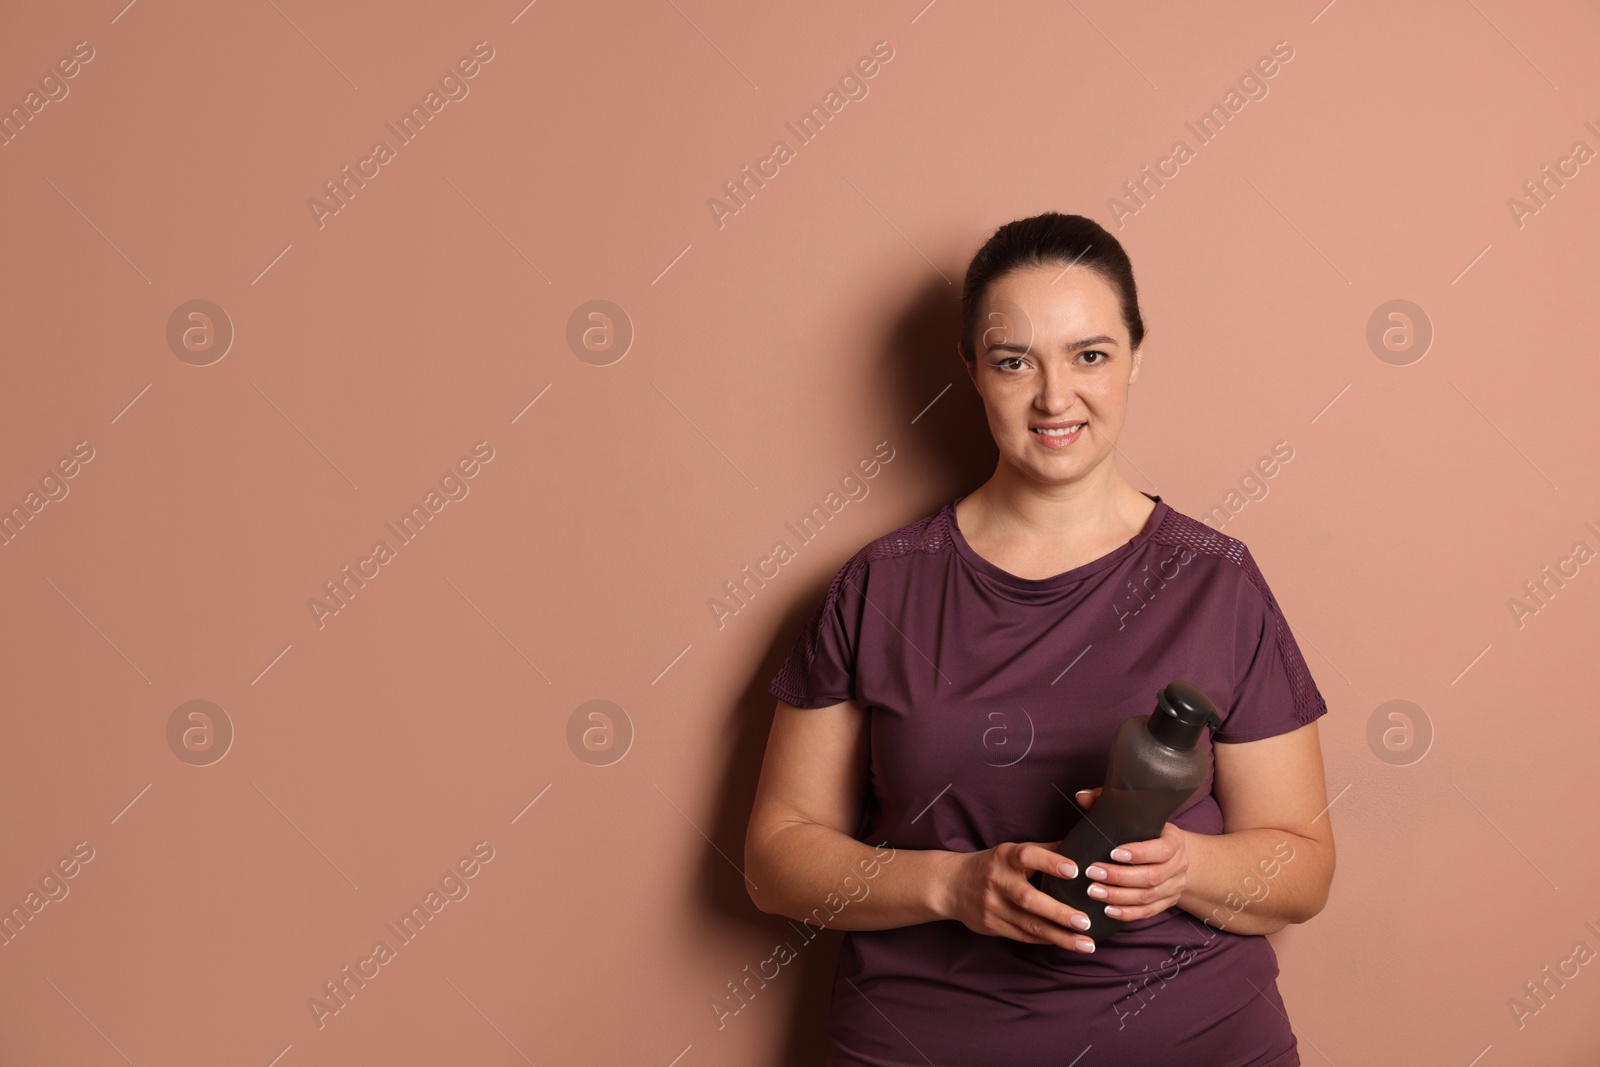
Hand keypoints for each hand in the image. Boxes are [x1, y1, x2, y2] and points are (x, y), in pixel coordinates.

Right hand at [937, 840, 1097, 952]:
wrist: (950, 885)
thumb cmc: (991, 865)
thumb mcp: (1011, 852)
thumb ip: (1043, 850)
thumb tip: (1078, 846)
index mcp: (1005, 857)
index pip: (1028, 856)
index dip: (1050, 862)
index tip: (1075, 870)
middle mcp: (997, 880)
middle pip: (1029, 899)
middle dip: (1059, 912)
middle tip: (1085, 921)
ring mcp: (992, 906)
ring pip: (1029, 924)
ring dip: (1059, 936)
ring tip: (1086, 944)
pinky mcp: (991, 926)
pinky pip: (1023, 936)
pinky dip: (1046, 940)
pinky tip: (1066, 943)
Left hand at [1074, 787, 1190, 922]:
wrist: (1170, 854)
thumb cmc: (1145, 831)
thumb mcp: (1133, 815)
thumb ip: (1107, 802)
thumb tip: (1081, 796)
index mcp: (1174, 840)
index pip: (1161, 850)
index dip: (1138, 853)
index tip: (1112, 852)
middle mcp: (1179, 865)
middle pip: (1151, 877)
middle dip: (1119, 877)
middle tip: (1092, 872)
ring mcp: (1174, 887)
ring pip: (1148, 897)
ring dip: (1118, 896)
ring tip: (1093, 891)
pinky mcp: (1167, 903)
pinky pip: (1148, 912)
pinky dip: (1127, 914)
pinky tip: (1107, 910)